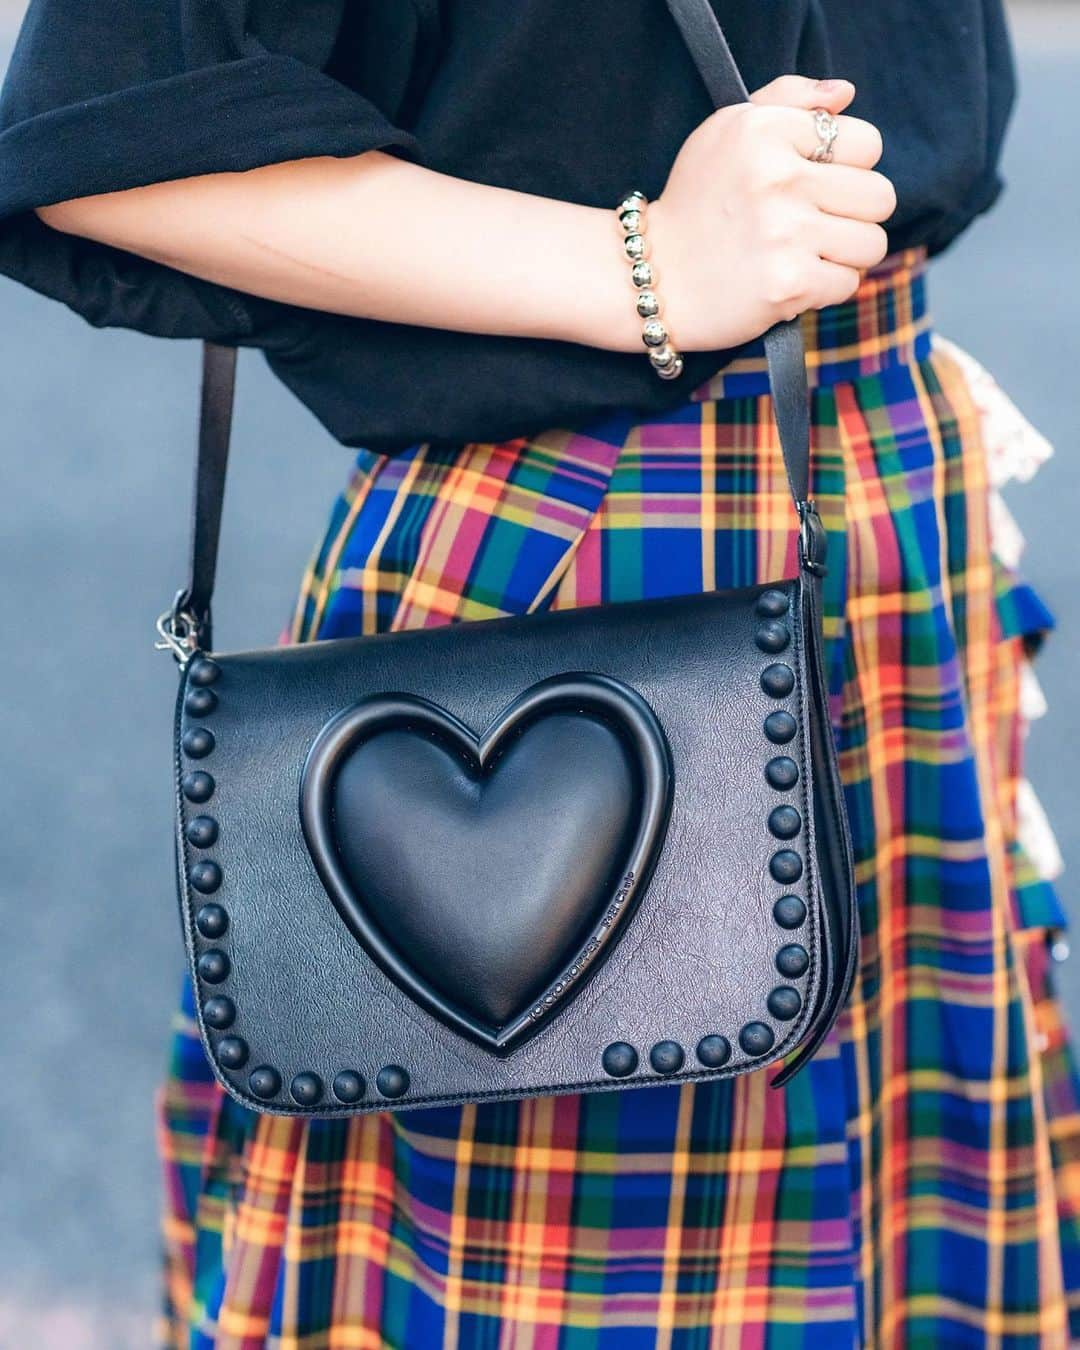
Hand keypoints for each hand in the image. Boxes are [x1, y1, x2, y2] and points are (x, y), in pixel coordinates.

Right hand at [648, 76, 896, 350]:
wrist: (651, 279)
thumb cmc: (695, 203)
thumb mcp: (726, 131)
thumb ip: (787, 99)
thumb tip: (845, 95)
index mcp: (765, 131)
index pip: (865, 143)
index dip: (847, 168)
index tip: (812, 184)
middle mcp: (778, 177)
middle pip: (879, 196)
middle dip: (854, 215)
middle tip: (814, 225)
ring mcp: (785, 234)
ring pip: (871, 244)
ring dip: (844, 255)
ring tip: (804, 254)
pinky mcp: (787, 284)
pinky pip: (847, 284)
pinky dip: (823, 289)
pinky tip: (790, 280)